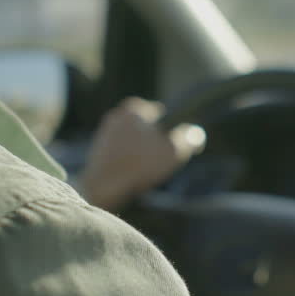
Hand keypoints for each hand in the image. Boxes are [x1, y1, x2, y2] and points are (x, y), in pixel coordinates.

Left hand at [79, 97, 204, 212]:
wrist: (102, 187)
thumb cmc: (139, 166)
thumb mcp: (174, 151)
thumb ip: (189, 139)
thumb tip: (196, 134)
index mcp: (134, 108)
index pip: (162, 115)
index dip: (171, 132)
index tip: (173, 148)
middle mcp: (117, 115)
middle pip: (148, 130)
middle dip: (155, 144)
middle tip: (160, 163)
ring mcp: (105, 133)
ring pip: (134, 143)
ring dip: (142, 155)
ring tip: (145, 173)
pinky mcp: (98, 151)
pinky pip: (122, 155)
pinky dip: (129, 164)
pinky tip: (132, 177)